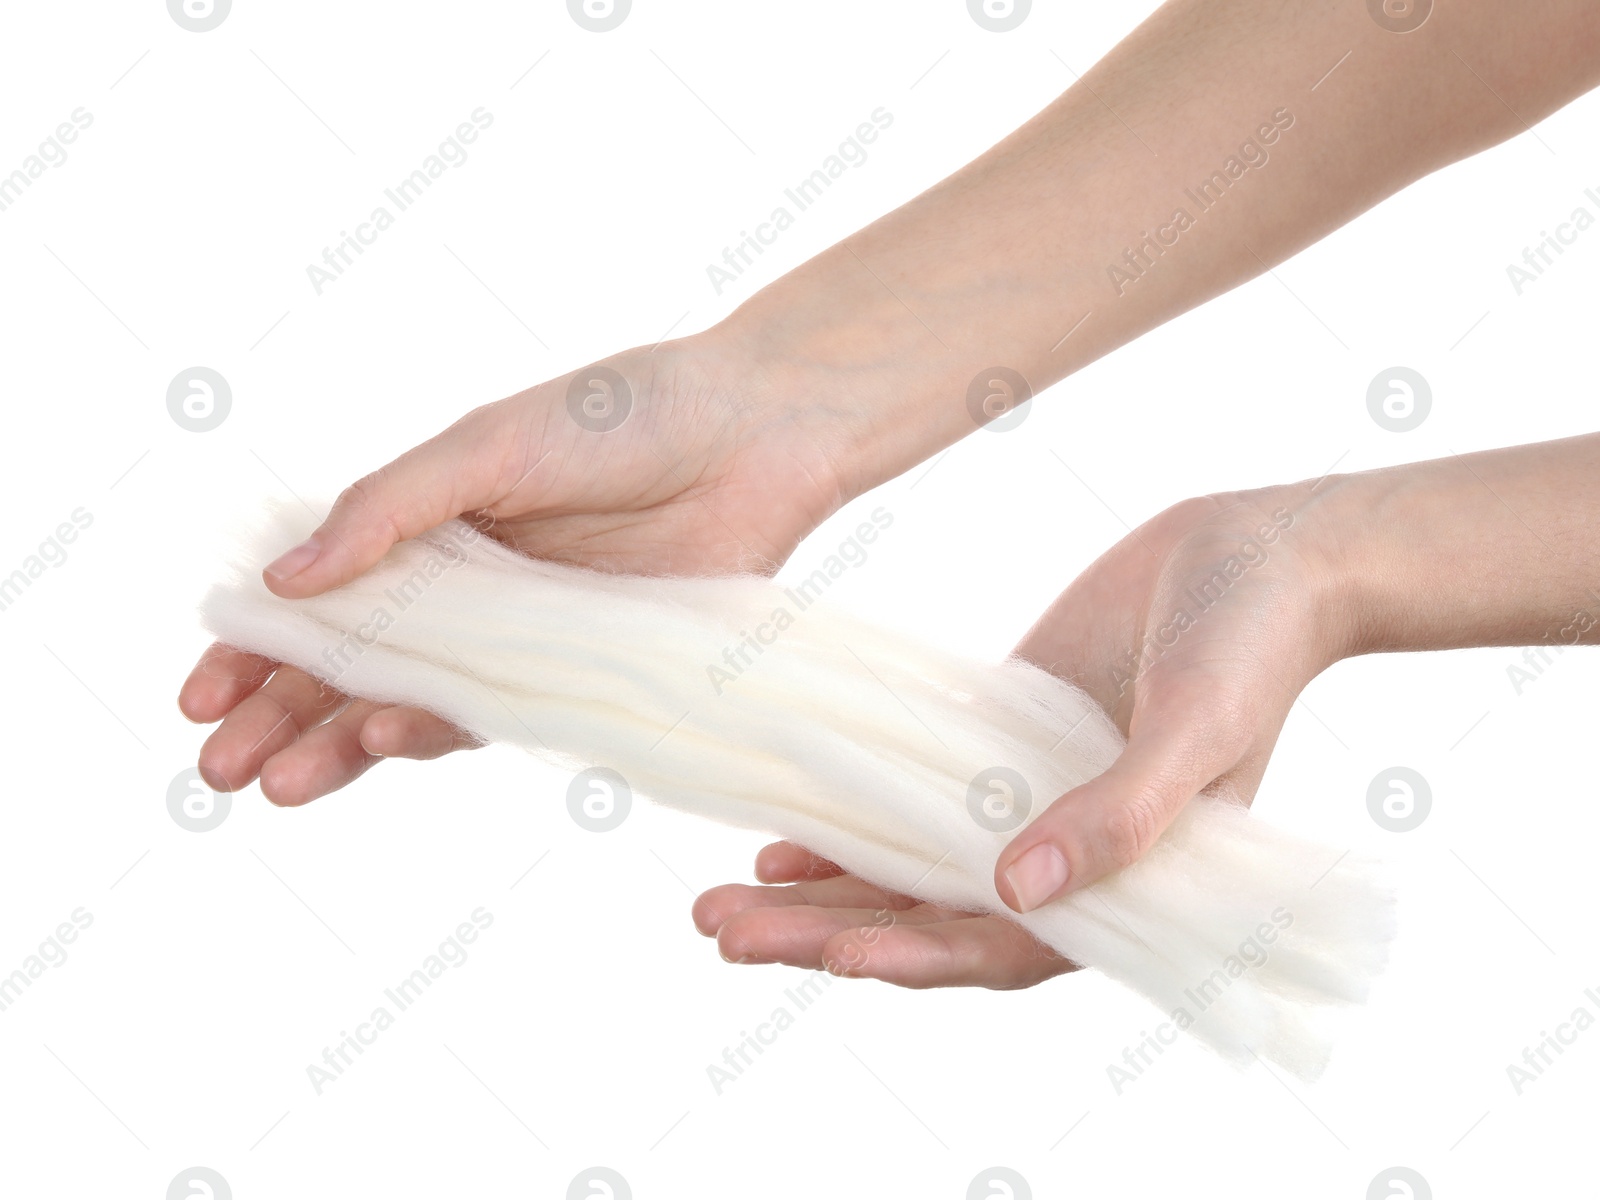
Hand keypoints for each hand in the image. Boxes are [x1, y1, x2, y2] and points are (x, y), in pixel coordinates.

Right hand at [178, 331, 851, 805]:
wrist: (755, 434)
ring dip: (342, 746)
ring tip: (277, 782)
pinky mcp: (582, 674)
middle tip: (221, 770)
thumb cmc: (623, 415)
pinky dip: (438, 731)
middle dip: (281, 719)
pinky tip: (385, 740)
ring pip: (413, 707)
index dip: (256, 652)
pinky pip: (500, 717)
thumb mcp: (489, 446)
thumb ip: (389, 509)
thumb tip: (282, 579)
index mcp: (427, 530)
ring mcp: (522, 642)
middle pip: (353, 672)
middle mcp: (466, 594)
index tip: (197, 699)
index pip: (321, 605)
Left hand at [693, 482, 1348, 986]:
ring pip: (906, 870)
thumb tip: (1024, 889)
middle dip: (824, 936)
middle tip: (722, 932)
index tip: (833, 954)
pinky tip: (781, 840)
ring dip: (818, 894)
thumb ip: (1123, 813)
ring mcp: (1024, 804)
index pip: (1004, 949)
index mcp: (1127, 885)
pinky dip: (849, 827)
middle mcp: (1064, 861)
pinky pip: (910, 803)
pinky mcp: (996, 746)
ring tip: (722, 905)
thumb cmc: (1252, 648)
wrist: (1258, 556)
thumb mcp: (1199, 730)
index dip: (919, 955)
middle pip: (929, 920)